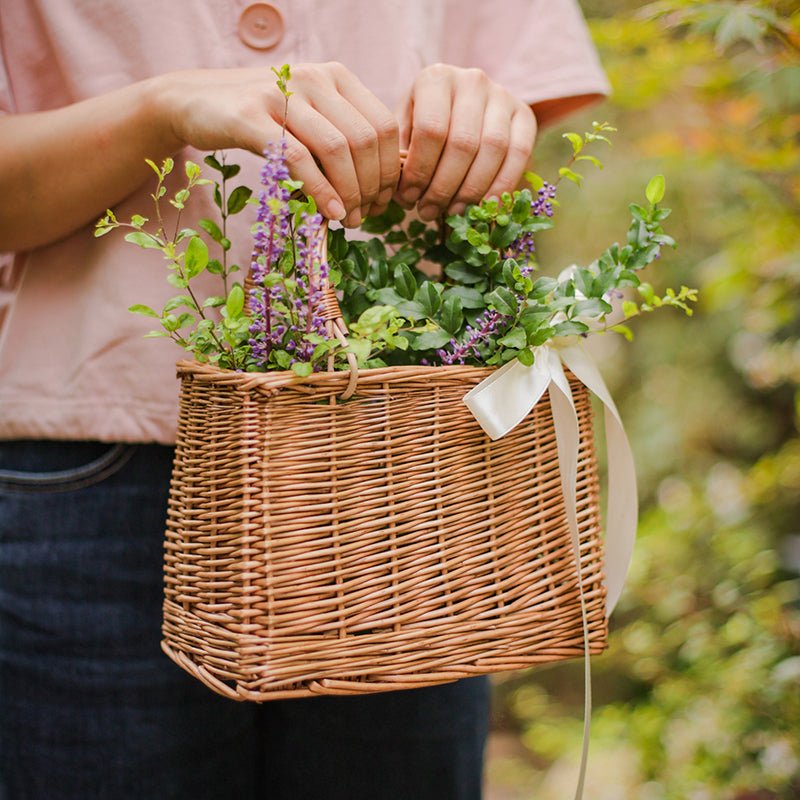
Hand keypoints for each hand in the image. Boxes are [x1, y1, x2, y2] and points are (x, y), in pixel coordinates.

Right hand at [156, 62, 399, 226]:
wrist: (196, 103)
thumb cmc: (262, 121)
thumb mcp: (309, 121)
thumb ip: (341, 141)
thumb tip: (379, 190)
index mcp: (336, 77)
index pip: (383, 126)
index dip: (390, 170)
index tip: (383, 201)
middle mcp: (314, 79)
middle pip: (365, 140)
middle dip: (373, 186)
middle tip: (366, 216)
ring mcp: (282, 94)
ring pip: (337, 149)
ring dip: (350, 193)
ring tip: (349, 219)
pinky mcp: (252, 117)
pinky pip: (299, 159)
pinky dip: (321, 191)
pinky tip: (330, 213)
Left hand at [394, 65, 536, 220]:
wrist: (461, 106)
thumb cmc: (425, 123)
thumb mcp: (405, 129)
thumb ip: (402, 156)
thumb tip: (404, 194)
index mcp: (436, 79)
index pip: (431, 130)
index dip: (420, 171)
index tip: (409, 198)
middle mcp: (472, 81)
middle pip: (463, 143)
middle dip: (444, 186)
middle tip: (429, 211)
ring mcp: (502, 96)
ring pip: (493, 150)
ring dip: (472, 190)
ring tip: (453, 212)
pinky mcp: (524, 114)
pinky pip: (519, 154)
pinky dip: (502, 185)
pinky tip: (484, 205)